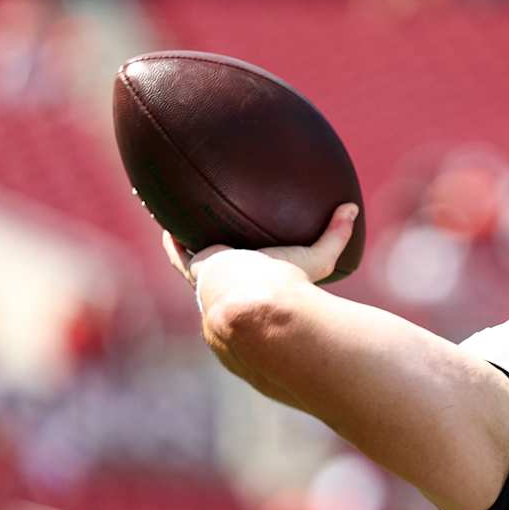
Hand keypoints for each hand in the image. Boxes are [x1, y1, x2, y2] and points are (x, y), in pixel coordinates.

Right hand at [162, 202, 359, 287]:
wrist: (256, 307)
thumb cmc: (289, 289)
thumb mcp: (317, 259)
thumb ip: (335, 236)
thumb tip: (353, 208)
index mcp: (261, 295)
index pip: (257, 285)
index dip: (254, 275)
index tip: (250, 263)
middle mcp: (237, 294)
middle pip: (225, 275)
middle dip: (216, 259)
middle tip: (210, 239)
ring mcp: (214, 283)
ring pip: (196, 260)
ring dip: (187, 241)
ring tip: (177, 221)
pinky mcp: (198, 269)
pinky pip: (178, 248)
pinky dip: (169, 228)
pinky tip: (155, 203)